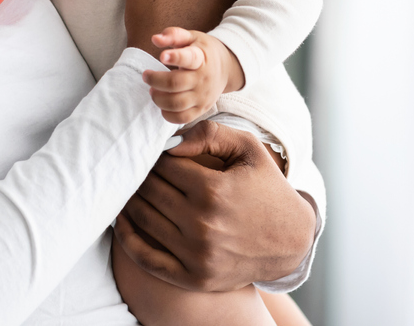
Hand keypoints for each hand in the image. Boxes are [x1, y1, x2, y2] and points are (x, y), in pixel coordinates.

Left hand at [114, 120, 316, 291]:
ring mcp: (197, 255)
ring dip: (130, 200)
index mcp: (214, 190)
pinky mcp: (194, 277)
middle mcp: (203, 224)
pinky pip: (147, 258)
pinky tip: (122, 221)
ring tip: (130, 188)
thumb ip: (209, 135)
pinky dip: (128, 238)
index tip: (155, 154)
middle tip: (138, 169)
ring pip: (143, 219)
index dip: (156, 156)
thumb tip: (169, 143)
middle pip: (149, 190)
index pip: (163, 165)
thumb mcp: (248, 149)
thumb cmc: (267, 188)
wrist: (291, 242)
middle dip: (141, 175)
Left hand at [141, 27, 245, 123]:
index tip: (162, 56)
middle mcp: (203, 79)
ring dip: (158, 98)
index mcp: (201, 58)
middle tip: (146, 75)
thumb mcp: (192, 37)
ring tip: (152, 90)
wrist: (226, 68)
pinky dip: (167, 114)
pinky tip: (162, 103)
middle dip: (155, 80)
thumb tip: (155, 39)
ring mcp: (203, 96)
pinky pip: (182, 118)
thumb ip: (173, 35)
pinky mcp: (201, 109)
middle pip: (175, 84)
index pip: (189, 58)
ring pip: (176, 103)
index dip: (175, 57)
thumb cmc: (203, 50)